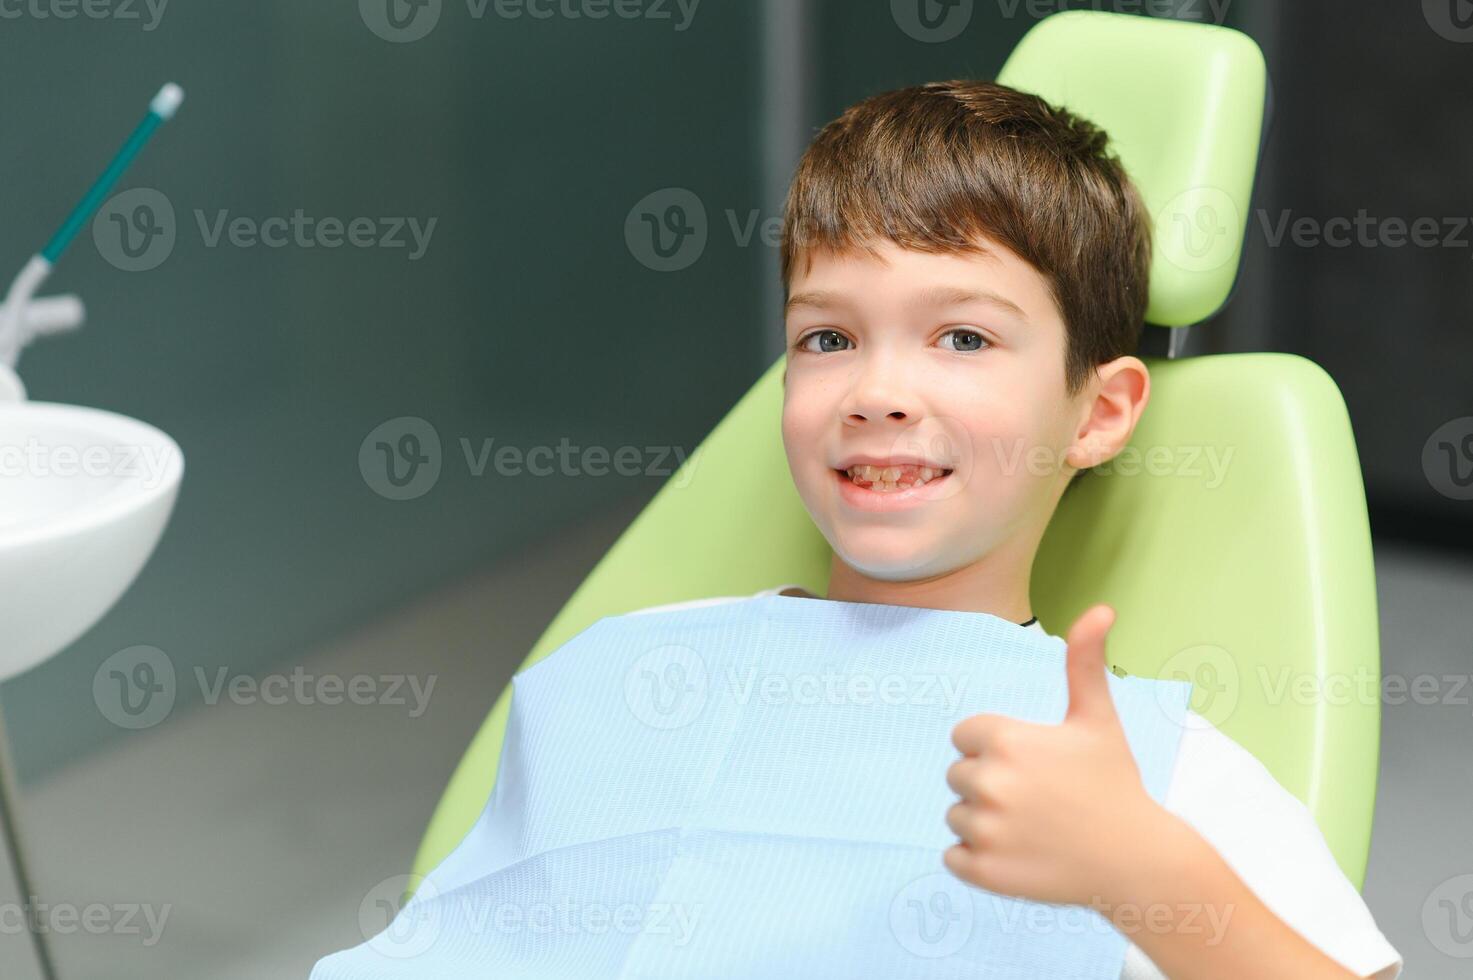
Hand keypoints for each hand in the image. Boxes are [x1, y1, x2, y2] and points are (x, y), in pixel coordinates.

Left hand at [942, 604, 1166, 908]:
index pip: (965, 736)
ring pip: (956, 816)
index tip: (1035, 765)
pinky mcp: (982, 872)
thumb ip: (1084, 662)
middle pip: (958, 775)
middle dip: (991, 784)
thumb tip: (1101, 608)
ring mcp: (985, 830)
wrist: (1136, 861)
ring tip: (1033, 828)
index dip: (998, 749)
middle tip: (1038, 799)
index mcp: (1006, 740)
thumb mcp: (1097, 719)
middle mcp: (989, 782)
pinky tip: (1019, 855)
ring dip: (985, 823)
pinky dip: (978, 859)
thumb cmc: (1114, 783)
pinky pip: (952, 857)